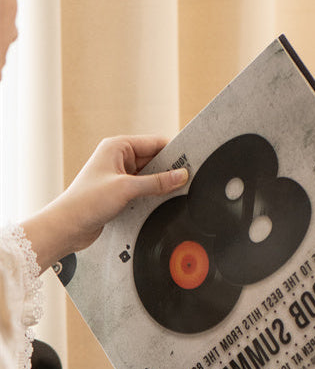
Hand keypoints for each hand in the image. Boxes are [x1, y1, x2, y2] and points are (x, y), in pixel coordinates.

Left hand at [22, 135, 188, 270]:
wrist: (69, 225)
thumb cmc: (87, 201)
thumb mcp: (127, 189)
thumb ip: (157, 183)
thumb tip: (181, 175)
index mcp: (117, 147)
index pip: (154, 143)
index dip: (173, 152)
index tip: (190, 162)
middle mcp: (118, 158)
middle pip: (154, 160)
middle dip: (169, 171)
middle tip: (187, 180)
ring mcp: (120, 176)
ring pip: (150, 177)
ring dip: (161, 185)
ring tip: (176, 193)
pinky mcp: (121, 192)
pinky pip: (144, 190)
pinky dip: (154, 195)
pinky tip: (162, 202)